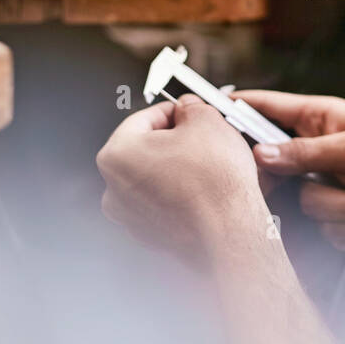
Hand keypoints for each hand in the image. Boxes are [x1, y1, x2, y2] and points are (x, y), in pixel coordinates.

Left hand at [96, 95, 269, 266]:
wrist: (230, 233)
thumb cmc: (214, 184)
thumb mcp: (206, 122)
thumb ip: (191, 107)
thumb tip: (188, 108)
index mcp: (116, 156)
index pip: (143, 119)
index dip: (172, 111)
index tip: (187, 111)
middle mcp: (114, 190)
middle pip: (146, 150)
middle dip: (175, 141)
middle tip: (201, 137)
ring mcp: (131, 217)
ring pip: (156, 178)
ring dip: (179, 167)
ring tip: (208, 164)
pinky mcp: (151, 236)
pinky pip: (165, 203)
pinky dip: (182, 194)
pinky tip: (205, 189)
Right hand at [235, 90, 344, 252]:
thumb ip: (306, 152)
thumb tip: (260, 153)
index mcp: (320, 119)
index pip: (266, 108)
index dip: (237, 109)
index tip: (208, 112)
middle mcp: (316, 152)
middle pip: (277, 170)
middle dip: (310, 185)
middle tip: (326, 183)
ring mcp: (323, 187)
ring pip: (305, 207)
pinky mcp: (334, 219)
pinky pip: (325, 229)